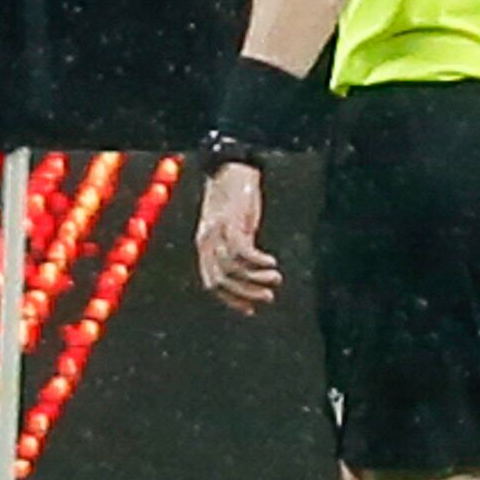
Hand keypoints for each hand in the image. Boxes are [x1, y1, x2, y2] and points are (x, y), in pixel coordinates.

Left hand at [195, 161, 277, 312]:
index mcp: (204, 246)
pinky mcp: (230, 223)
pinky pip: (243, 252)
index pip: (211, 282)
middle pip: (220, 280)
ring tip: (275, 278)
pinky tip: (271, 261)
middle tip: (267, 297)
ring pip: (233, 269)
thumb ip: (234, 250)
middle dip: (244, 293)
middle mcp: (206, 242)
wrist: (232, 170)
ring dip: (256, 278)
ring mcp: (217, 233)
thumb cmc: (233, 201)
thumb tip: (249, 274)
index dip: (230, 298)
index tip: (250, 309)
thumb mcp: (231, 229)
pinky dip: (258, 261)